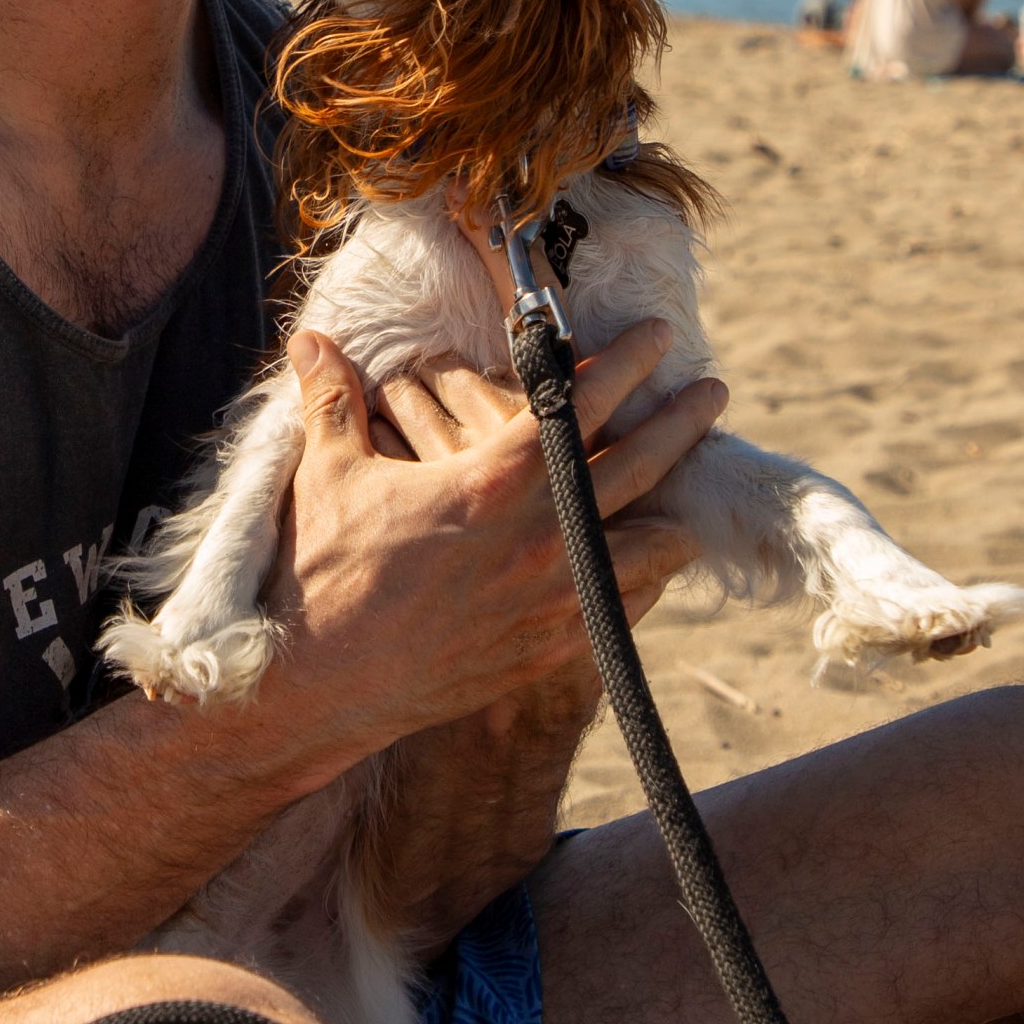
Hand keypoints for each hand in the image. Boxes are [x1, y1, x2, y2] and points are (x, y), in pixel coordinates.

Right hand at [263, 320, 719, 760]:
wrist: (321, 687)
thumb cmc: (323, 575)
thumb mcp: (330, 476)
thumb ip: (334, 399)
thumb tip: (310, 337)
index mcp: (492, 482)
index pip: (580, 404)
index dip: (625, 363)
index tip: (657, 335)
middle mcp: (539, 537)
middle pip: (640, 465)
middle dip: (682, 421)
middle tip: (714, 391)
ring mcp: (553, 599)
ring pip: (652, 545)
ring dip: (677, 505)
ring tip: (693, 484)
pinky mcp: (552, 649)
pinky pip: (627, 605)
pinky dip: (646, 575)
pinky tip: (648, 562)